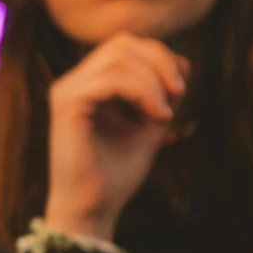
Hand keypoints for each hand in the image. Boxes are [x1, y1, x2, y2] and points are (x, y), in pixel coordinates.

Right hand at [44, 33, 187, 246]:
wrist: (93, 209)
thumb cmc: (116, 174)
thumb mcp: (149, 126)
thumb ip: (162, 95)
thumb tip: (184, 62)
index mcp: (90, 85)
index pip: (126, 46)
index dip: (160, 58)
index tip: (181, 90)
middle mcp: (74, 82)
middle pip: (122, 43)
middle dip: (159, 61)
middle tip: (179, 93)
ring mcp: (68, 90)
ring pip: (118, 56)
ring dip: (153, 80)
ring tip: (165, 113)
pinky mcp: (67, 103)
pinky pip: (110, 79)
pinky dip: (141, 92)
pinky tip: (156, 116)